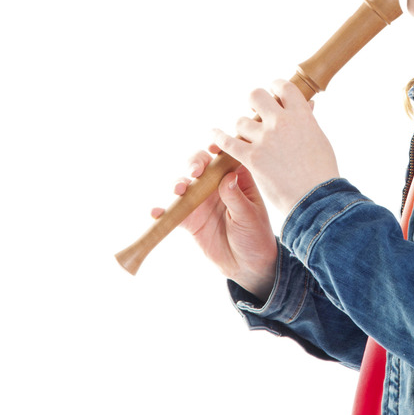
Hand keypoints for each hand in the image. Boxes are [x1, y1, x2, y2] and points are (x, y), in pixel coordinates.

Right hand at [152, 148, 277, 298]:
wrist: (246, 265)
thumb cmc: (256, 236)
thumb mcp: (250, 216)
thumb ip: (237, 197)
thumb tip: (228, 177)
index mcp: (237, 180)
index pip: (226, 158)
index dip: (219, 148)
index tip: (213, 148)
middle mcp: (217, 186)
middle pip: (202, 166)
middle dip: (195, 163)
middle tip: (195, 172)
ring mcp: (201, 201)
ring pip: (185, 184)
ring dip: (178, 183)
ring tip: (179, 190)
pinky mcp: (190, 219)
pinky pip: (174, 212)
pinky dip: (163, 211)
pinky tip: (157, 212)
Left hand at [212, 80, 339, 218]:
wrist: (316, 197)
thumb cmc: (322, 171)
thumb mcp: (319, 139)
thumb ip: (308, 120)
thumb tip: (308, 103)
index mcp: (301, 115)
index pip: (284, 87)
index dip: (275, 86)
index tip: (273, 92)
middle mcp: (281, 122)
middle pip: (256, 96)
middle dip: (254, 102)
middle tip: (256, 112)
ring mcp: (264, 139)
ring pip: (240, 121)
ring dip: (243, 129)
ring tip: (247, 137)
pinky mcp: (251, 157)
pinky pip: (227, 142)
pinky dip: (218, 138)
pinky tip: (214, 136)